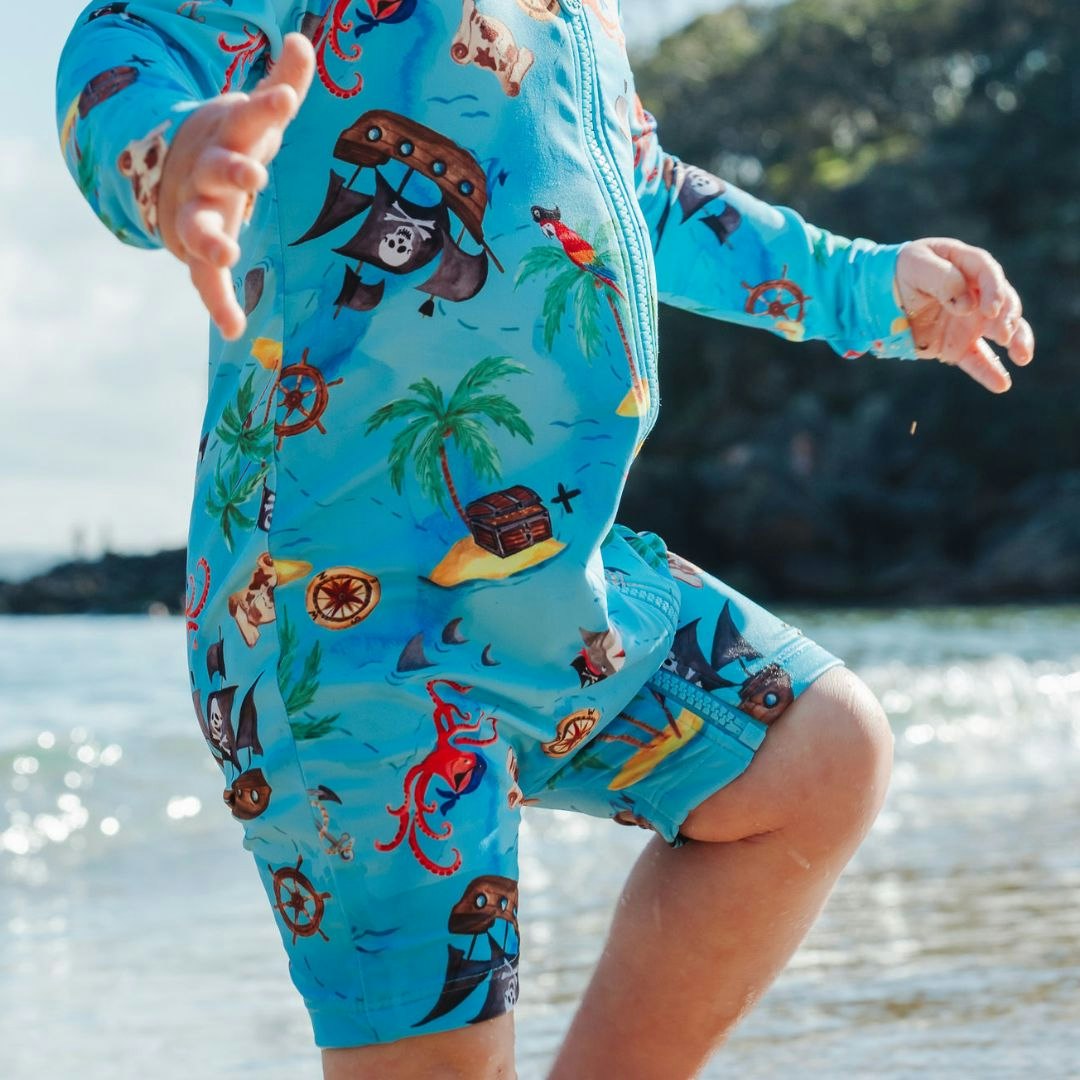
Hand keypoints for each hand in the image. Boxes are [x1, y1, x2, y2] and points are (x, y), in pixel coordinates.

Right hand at [157, 33, 314, 339]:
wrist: (174, 171)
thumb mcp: (253, 115)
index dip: (268, 107)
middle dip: (234, 171)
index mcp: (228, 136)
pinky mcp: (194, 247)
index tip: (286, 99)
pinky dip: (218, 304)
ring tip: (227, 254)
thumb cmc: (229, 141)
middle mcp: (208, 173)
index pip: (250, 117)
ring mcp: (196, 210)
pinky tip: (233, 328)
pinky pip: (204, 279)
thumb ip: (281, 84)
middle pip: (219, 170)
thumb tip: (304, 42)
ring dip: (211, 239)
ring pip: (199, 226)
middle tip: (253, 175)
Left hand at [895, 238, 1034, 392]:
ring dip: (1016, 343)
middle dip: (1008, 320)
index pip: (989, 275)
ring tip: (1022, 357)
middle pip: (1003, 305)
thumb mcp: (917, 266)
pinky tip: (1002, 384)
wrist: (883, 295)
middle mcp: (978, 294)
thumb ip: (943, 279)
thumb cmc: (903, 272)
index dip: (994, 292)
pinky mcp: (958, 345)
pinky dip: (989, 372)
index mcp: (969, 267)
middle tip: (1005, 335)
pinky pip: (977, 360)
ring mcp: (970, 321)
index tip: (990, 310)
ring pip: (1001, 333)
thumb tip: (967, 307)